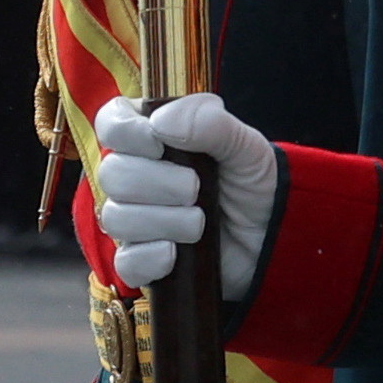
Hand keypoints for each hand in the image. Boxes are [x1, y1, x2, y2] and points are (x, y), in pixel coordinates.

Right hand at [90, 92, 275, 298]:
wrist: (271, 235)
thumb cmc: (252, 183)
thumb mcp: (246, 147)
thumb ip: (212, 123)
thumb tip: (162, 121)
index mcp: (155, 137)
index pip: (112, 121)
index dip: (124, 131)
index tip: (157, 144)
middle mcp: (136, 176)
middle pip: (111, 172)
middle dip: (157, 182)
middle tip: (195, 188)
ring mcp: (134, 220)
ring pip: (116, 217)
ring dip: (162, 221)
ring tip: (199, 222)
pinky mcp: (141, 260)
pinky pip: (125, 261)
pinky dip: (152, 258)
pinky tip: (177, 253)